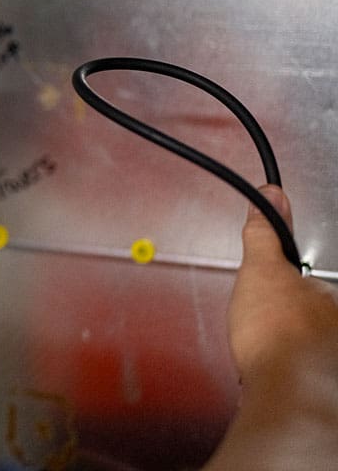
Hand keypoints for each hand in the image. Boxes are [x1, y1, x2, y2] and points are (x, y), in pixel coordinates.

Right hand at [204, 185, 337, 468]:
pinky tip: (268, 372)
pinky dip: (284, 372)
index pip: (309, 282)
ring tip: (261, 350)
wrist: (286, 391)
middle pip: (310, 314)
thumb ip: (266, 233)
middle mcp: (336, 326)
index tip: (265, 298)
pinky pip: (301, 373)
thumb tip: (271, 196)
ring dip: (284, 347)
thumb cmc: (280, 335)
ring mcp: (331, 359)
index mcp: (330, 296)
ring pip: (308, 345)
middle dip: (285, 316)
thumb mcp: (262, 268)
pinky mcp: (321, 390)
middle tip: (258, 321)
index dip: (282, 285)